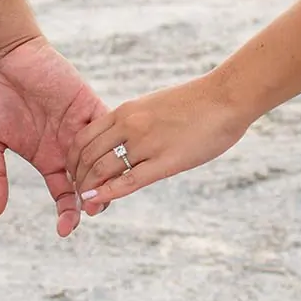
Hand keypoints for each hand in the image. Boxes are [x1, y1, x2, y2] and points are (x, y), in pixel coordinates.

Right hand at [0, 36, 107, 236]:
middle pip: (90, 183)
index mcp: (47, 159)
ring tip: (102, 195)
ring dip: (105, 179)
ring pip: (104, 160)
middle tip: (91, 213)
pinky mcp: (90, 105)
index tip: (65, 230)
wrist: (4, 56)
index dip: (68, 213)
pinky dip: (113, 145)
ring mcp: (81, 127)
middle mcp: (68, 147)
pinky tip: (114, 162)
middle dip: (92, 202)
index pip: (65, 195)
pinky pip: (108, 128)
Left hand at [68, 73, 253, 210]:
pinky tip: (98, 201)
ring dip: (89, 189)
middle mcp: (130, 125)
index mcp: (126, 111)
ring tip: (88, 204)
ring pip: (102, 170)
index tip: (76, 174)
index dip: (73, 160)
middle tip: (79, 195)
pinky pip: (128, 181)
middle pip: (86, 156)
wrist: (226, 97)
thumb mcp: (154, 106)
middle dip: (78, 179)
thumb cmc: (196, 103)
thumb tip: (124, 140)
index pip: (83, 138)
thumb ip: (135, 123)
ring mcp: (147, 143)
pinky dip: (107, 193)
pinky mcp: (166, 161)